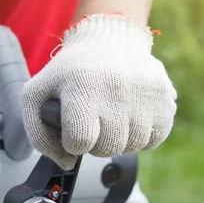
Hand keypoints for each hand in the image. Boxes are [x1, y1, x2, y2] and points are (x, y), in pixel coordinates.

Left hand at [20, 14, 176, 169]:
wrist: (108, 39)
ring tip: (111, 115)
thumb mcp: (37, 95)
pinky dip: (141, 135)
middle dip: (95, 142)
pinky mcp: (166, 98)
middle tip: (92, 119)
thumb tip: (66, 163)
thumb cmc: (70, 72)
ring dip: (119, 139)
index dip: (73, 141)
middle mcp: (117, 88)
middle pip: (106, 148)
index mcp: (82, 87)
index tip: (73, 126)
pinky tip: (130, 115)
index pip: (80, 142)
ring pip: (131, 146)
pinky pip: (154, 139)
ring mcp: (145, 94)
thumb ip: (39, 135)